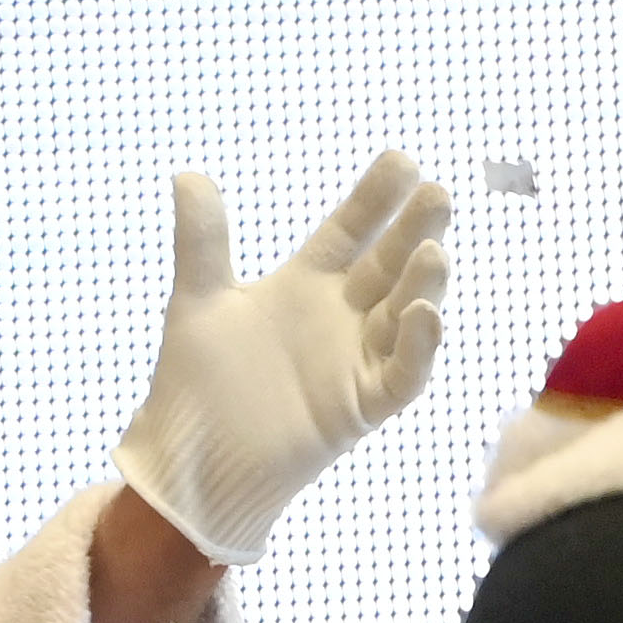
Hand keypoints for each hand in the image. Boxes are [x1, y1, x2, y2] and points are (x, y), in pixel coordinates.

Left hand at [108, 151, 450, 564]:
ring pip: (405, 314)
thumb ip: (202, 241)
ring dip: (422, 284)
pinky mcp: (361, 406)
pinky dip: (418, 347)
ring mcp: (355, 360)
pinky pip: (403, 374)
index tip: (401, 161)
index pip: (350, 230)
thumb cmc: (194, 384)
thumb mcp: (197, 303)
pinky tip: (423, 314)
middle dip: (414, 230)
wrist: (188, 461)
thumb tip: (186, 175)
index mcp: (305, 285)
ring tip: (432, 251)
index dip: (375, 198)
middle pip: (389, 263)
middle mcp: (340, 317)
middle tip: (436, 191)